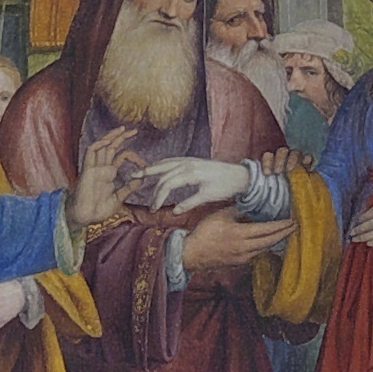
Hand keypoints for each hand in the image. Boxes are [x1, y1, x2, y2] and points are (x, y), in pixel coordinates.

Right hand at [67, 127, 139, 231]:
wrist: (85, 217)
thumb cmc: (98, 210)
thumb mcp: (118, 199)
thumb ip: (128, 189)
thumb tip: (141, 180)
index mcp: (108, 174)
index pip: (120, 157)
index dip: (134, 157)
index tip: (145, 164)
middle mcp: (101, 168)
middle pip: (111, 147)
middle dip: (122, 137)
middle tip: (134, 130)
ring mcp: (94, 168)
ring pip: (101, 146)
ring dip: (111, 137)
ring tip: (122, 130)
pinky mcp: (87, 170)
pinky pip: (90, 153)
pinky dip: (99, 145)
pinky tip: (108, 141)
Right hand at [133, 154, 251, 212]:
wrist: (240, 175)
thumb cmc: (226, 186)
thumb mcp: (208, 196)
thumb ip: (190, 203)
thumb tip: (174, 211)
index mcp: (190, 173)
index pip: (166, 184)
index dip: (157, 197)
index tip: (153, 208)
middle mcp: (187, 163)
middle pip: (162, 172)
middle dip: (147, 178)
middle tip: (131, 182)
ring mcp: (189, 160)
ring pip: (165, 163)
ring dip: (151, 168)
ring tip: (138, 173)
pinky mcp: (192, 160)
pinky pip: (172, 160)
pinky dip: (161, 164)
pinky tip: (156, 168)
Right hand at [182, 211, 292, 276]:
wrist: (192, 254)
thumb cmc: (205, 232)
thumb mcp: (221, 216)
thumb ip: (238, 211)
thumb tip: (250, 206)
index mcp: (240, 234)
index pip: (267, 230)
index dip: (281, 226)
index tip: (292, 221)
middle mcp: (244, 248)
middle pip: (270, 241)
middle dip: (284, 234)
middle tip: (294, 227)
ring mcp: (242, 257)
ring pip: (265, 249)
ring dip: (276, 241)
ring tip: (284, 234)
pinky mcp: (239, 262)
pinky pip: (256, 254)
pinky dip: (264, 246)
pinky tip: (267, 242)